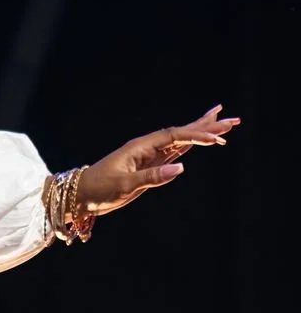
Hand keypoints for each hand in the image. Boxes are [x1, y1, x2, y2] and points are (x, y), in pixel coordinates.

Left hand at [72, 105, 239, 219]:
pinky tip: (199, 141)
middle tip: (231, 118)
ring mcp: (149, 156)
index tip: (217, 139)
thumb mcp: (125, 184)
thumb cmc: (99, 188)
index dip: (196, 135)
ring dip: (201, 132)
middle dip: (206, 125)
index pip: (174, 136)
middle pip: (181, 133)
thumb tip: (181, 167)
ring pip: (180, 141)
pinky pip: (174, 152)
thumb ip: (152, 176)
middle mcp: (147, 147)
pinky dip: (190, 145)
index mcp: (141, 147)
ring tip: (222, 123)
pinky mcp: (149, 166)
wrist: (81, 194)